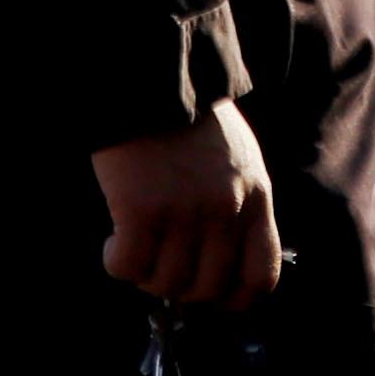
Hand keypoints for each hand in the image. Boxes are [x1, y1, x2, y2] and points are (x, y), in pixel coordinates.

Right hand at [94, 104, 285, 304]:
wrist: (152, 77)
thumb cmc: (191, 116)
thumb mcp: (240, 157)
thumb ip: (239, 203)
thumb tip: (216, 256)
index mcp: (256, 197)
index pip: (260, 276)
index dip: (234, 298)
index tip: (213, 296)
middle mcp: (225, 211)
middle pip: (207, 287)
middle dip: (181, 289)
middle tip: (161, 268)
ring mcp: (184, 213)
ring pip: (167, 283)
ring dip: (146, 277)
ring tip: (136, 249)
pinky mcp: (141, 210)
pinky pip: (129, 266)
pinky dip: (118, 263)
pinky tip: (114, 243)